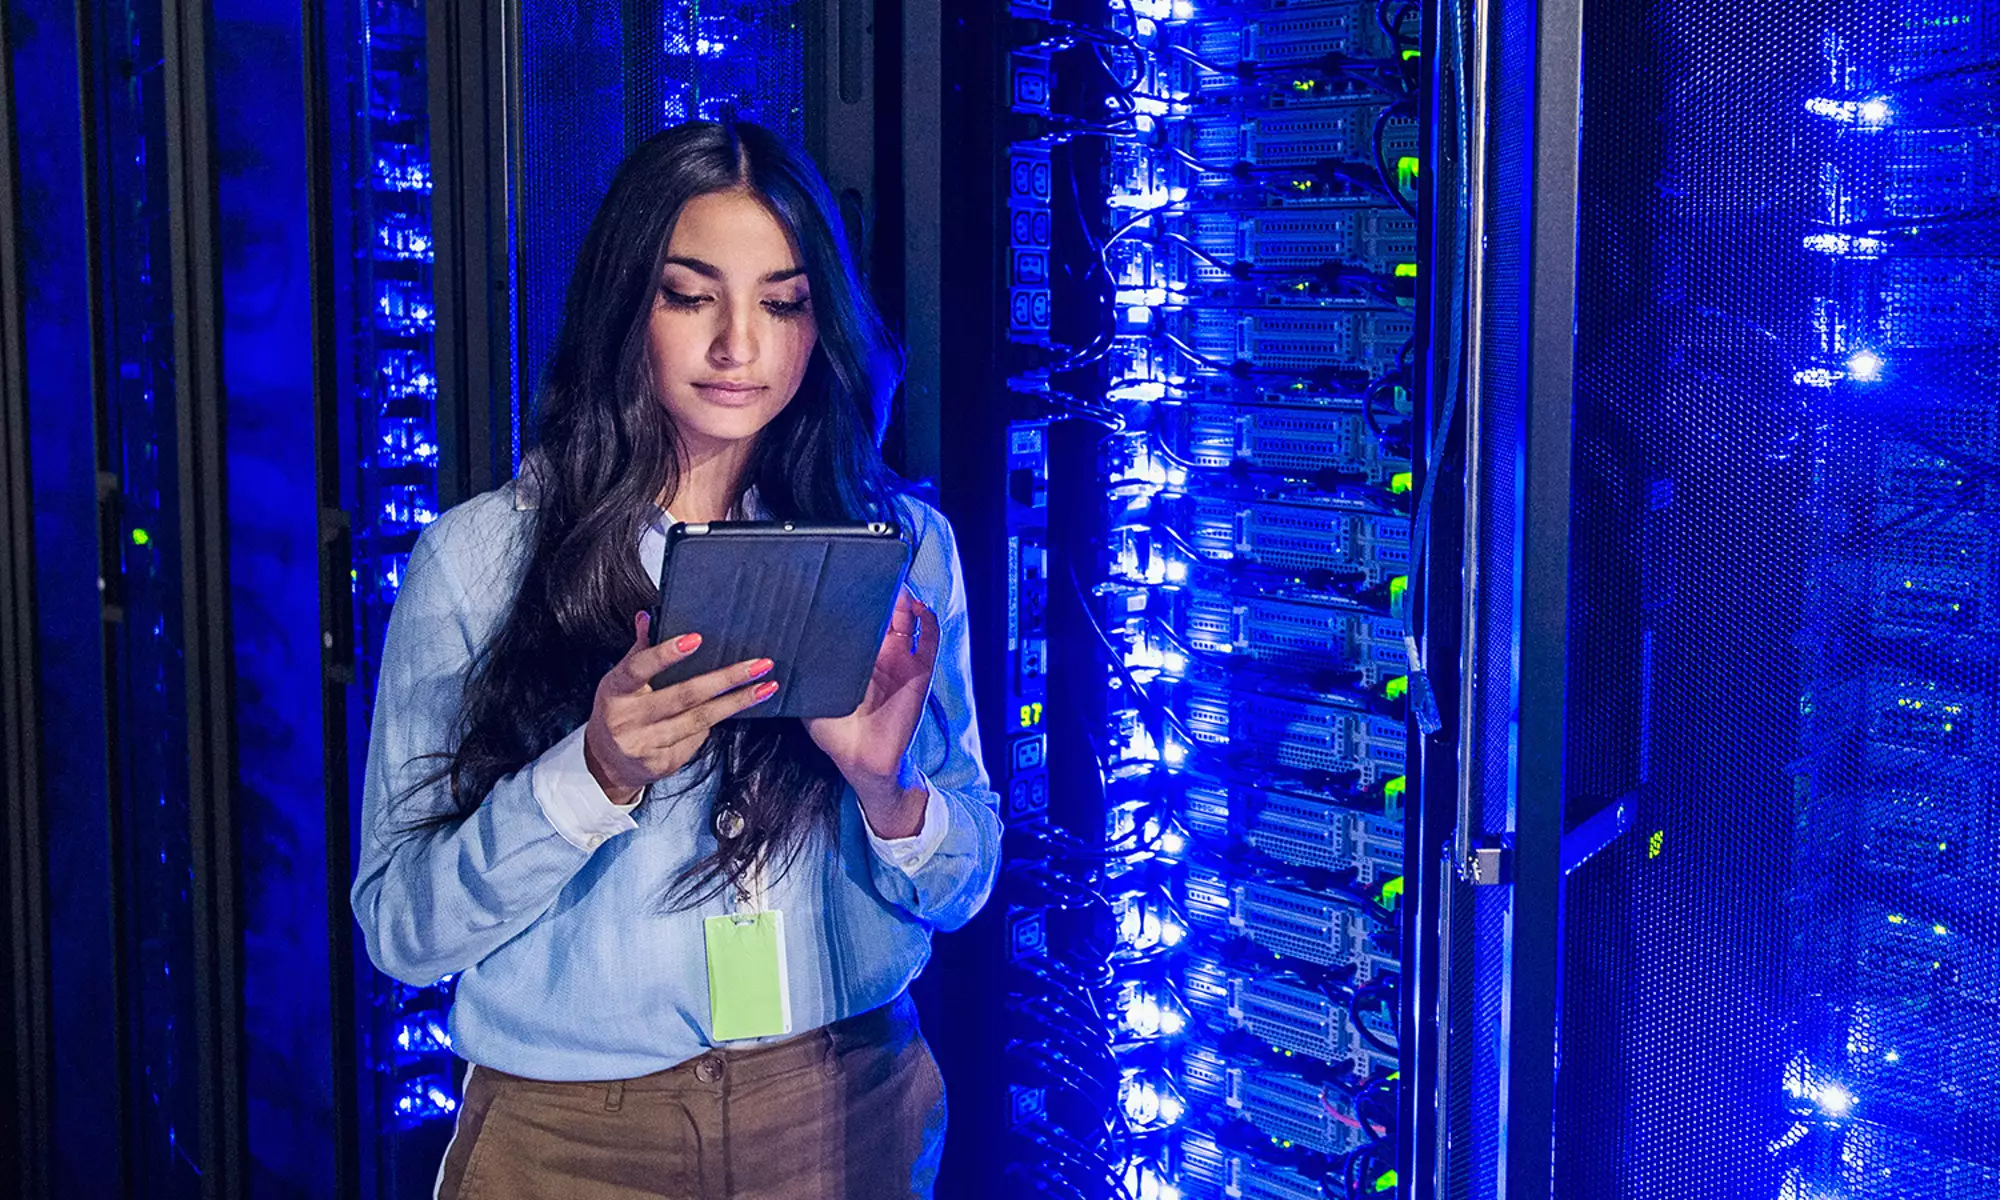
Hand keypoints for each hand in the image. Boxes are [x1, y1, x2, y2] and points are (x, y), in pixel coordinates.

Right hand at [582, 612, 779, 802]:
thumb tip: (647, 617)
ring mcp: (645, 744)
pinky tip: (734, 709)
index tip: (696, 638)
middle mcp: (627, 719)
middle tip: (758, 664)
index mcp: (616, 691)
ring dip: (736, 702)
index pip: (639, 668)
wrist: (608, 764)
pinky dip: (716, 722)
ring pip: (699, 719)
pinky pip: (698, 739)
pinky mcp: (663, 763)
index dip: (666, 654)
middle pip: (684, 696)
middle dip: (725, 679)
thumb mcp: (621, 680)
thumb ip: (639, 650)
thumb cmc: (619, 711)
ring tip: (765, 686)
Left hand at [806, 588, 938, 833]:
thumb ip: (801, 671)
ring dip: (905, 601)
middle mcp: (881, 655)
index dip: (855, 598)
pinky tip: (921, 607)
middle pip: (886, 613)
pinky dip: (929, 622)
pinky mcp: (919, 672)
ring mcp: (902, 661)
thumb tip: (777, 645)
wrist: (862, 760)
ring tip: (896, 583)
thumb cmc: (834, 732)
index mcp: (856, 657)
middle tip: (872, 569)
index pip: (859, 619)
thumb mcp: (810, 695)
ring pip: (908, 621)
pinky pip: (930, 642)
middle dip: (881, 591)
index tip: (845, 575)